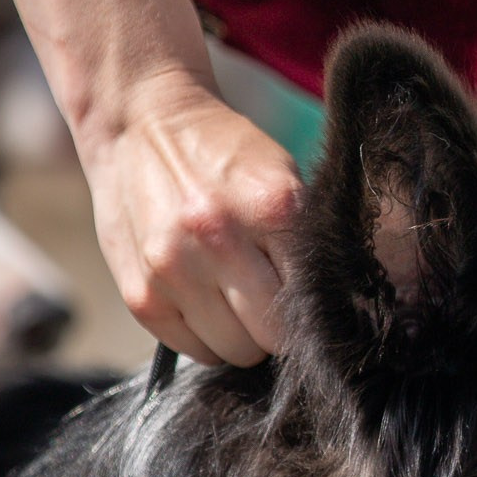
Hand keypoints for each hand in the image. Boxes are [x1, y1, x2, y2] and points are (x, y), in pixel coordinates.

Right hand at [79, 71, 302, 365]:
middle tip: (268, 296)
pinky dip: (203, 336)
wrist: (139, 123)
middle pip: (275, 337)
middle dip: (278, 325)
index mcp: (271, 205)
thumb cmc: (223, 154)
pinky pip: (193, 352)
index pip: (313, 301)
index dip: (314, 308)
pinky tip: (200, 297)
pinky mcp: (140, 296)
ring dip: (240, 335)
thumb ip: (305, 239)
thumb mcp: (281, 175)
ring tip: (232, 295)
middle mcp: (219, 238)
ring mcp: (174, 270)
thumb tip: (338, 311)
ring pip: (235, 353)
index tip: (308, 301)